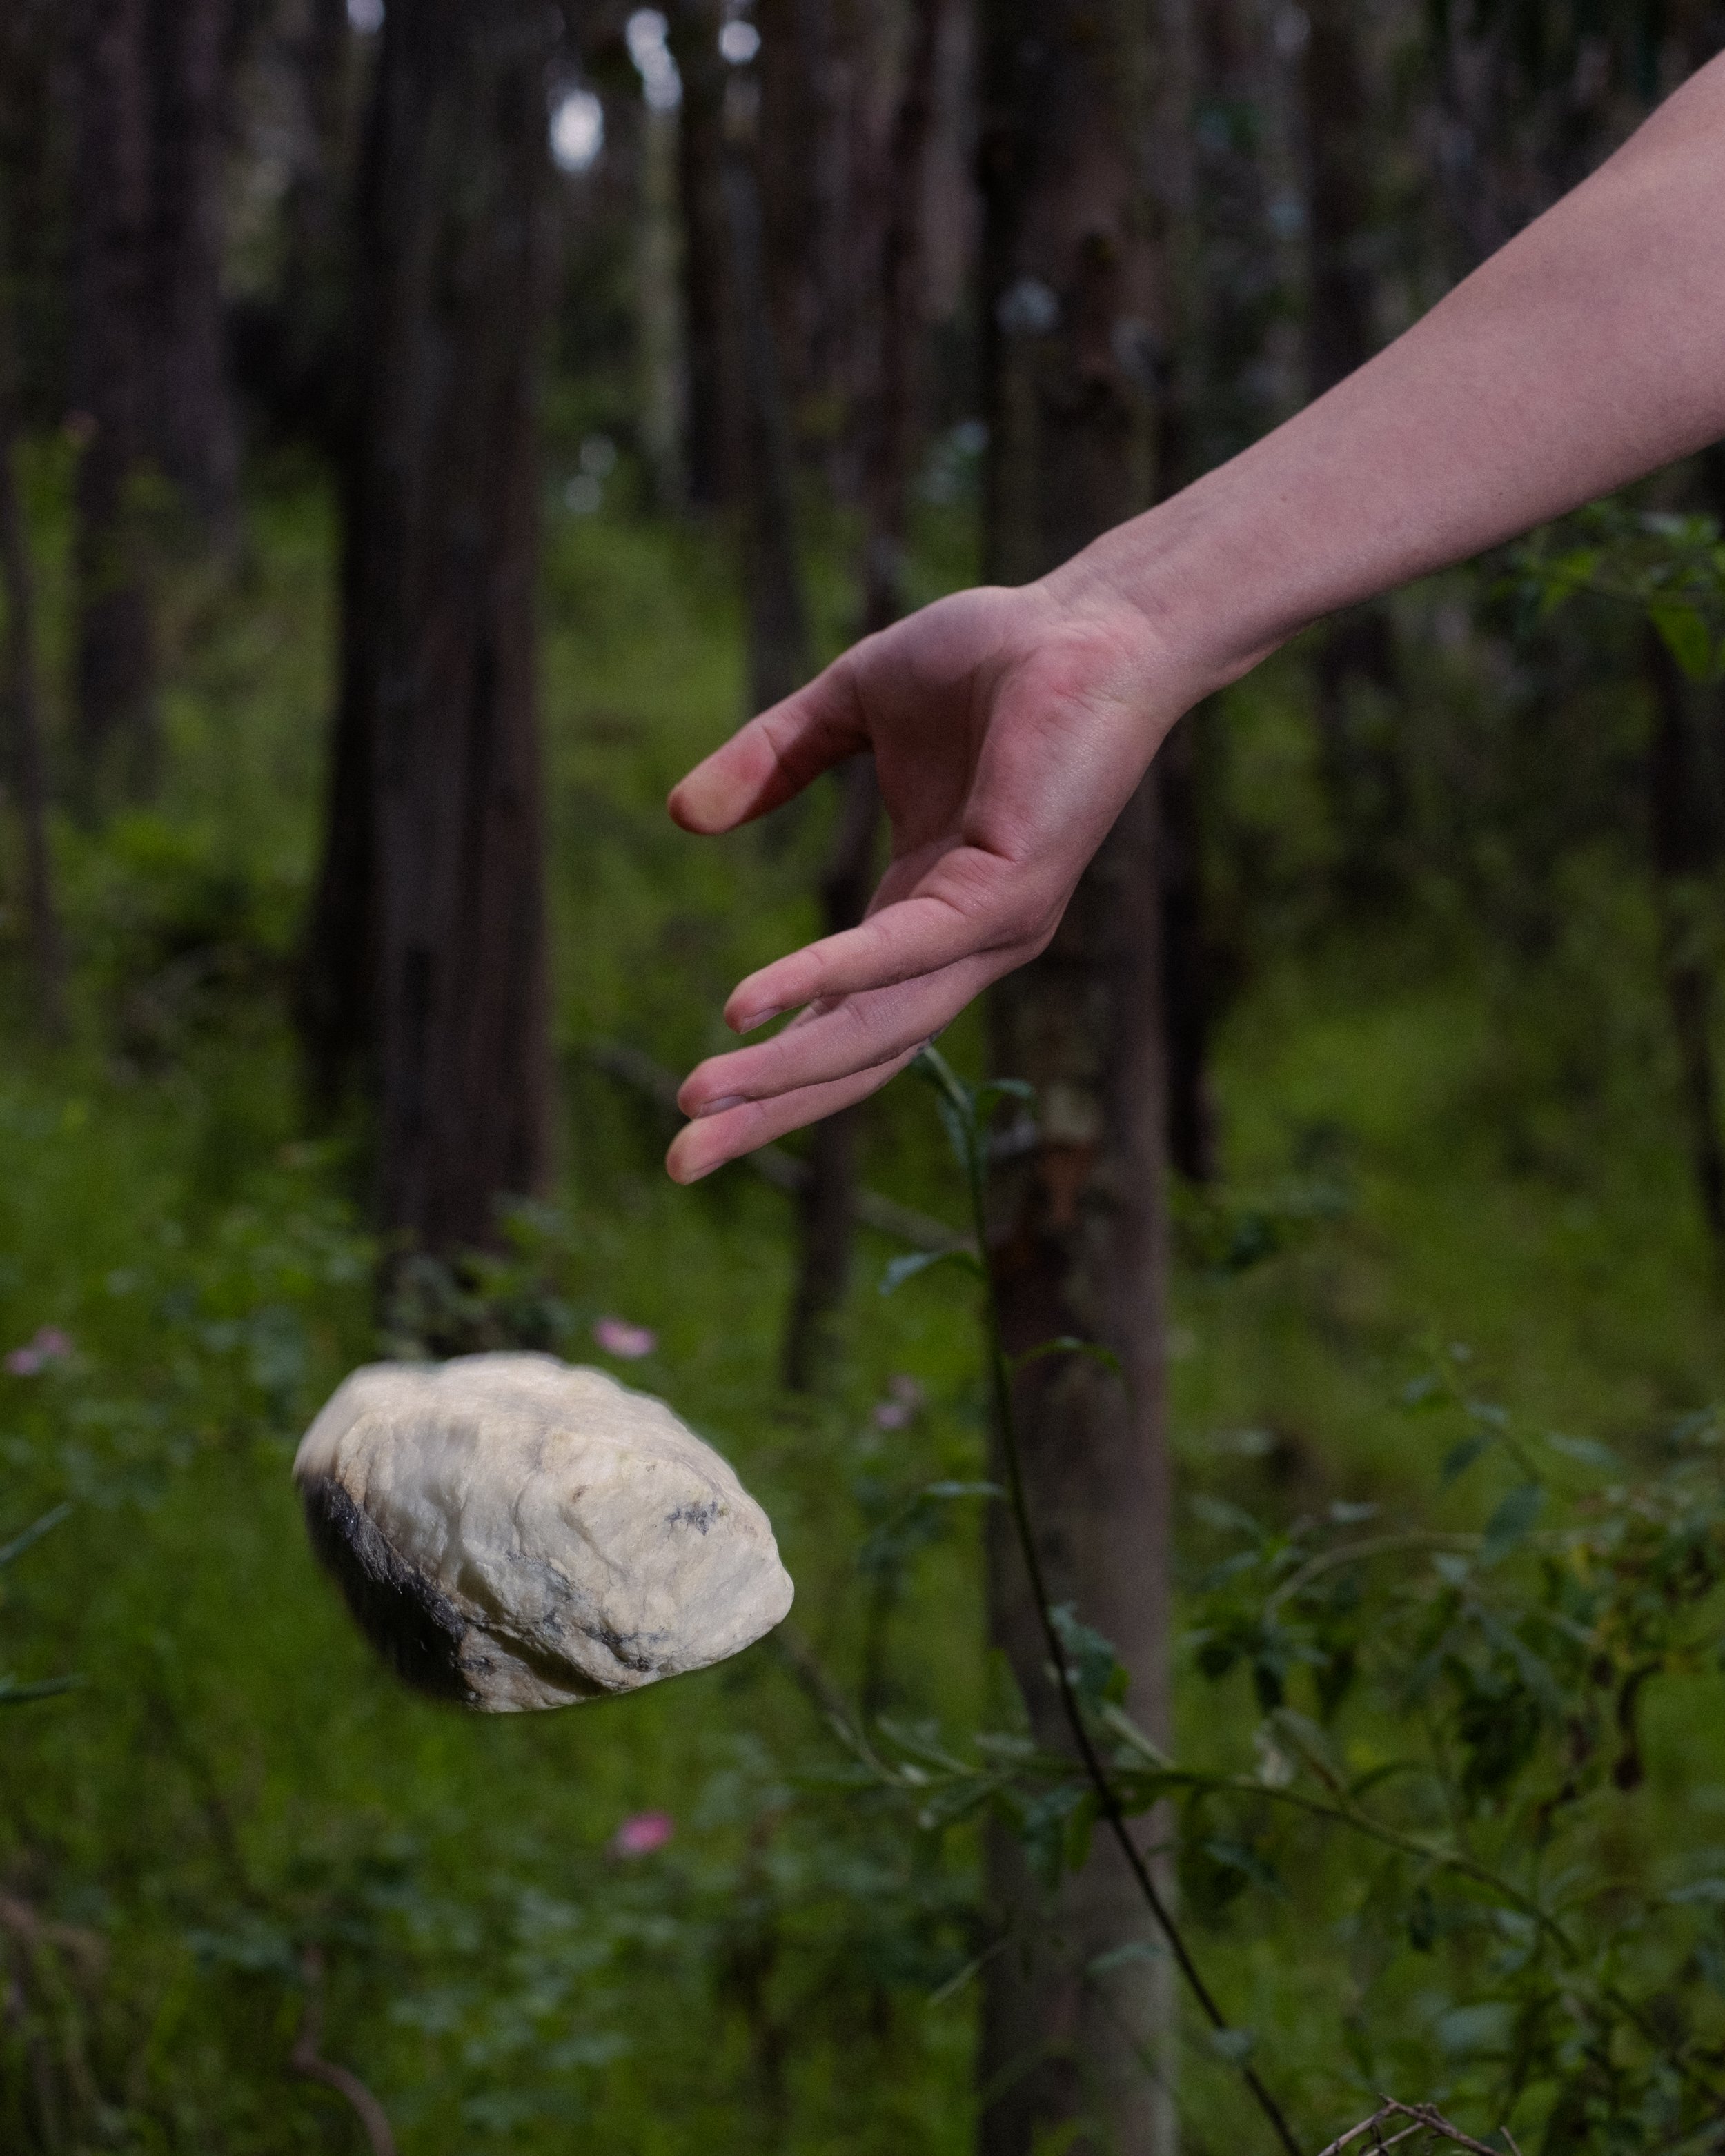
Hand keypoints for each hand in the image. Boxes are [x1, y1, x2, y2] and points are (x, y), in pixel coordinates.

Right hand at [664, 574, 1194, 1182]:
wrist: (1093, 619)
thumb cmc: (993, 660)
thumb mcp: (847, 708)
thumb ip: (771, 761)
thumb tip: (683, 818)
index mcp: (924, 915)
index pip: (840, 1023)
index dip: (769, 1072)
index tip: (692, 1114)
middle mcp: (958, 946)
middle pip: (855, 1059)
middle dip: (767, 1113)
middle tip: (683, 1164)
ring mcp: (991, 931)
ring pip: (877, 1031)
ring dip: (785, 1072)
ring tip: (699, 1100)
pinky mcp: (1010, 894)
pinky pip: (903, 952)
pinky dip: (826, 978)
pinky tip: (753, 1002)